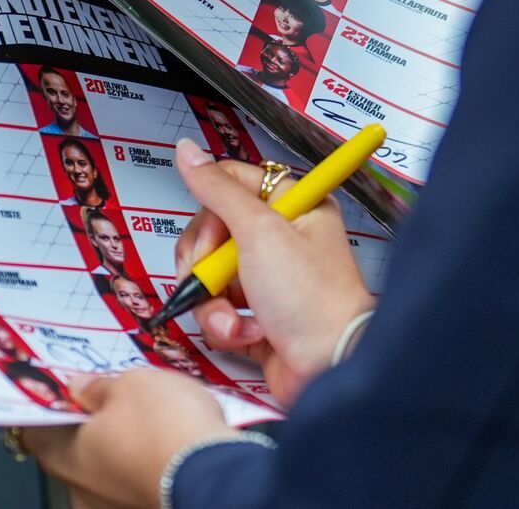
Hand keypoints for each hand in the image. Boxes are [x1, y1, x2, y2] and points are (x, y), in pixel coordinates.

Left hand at [13, 368, 230, 508]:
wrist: (218, 475)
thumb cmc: (167, 432)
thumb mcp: (130, 382)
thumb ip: (99, 386)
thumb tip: (84, 387)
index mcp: (62, 456)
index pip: (36, 427)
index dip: (49, 401)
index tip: (61, 385)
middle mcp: (80, 490)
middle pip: (73, 447)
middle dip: (92, 419)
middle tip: (112, 391)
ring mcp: (113, 506)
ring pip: (108, 465)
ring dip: (123, 442)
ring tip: (150, 413)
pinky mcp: (144, 507)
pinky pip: (137, 477)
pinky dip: (147, 460)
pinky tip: (168, 438)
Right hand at [171, 141, 372, 407]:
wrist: (330, 367)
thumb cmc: (313, 298)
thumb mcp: (259, 231)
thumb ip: (217, 190)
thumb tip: (189, 152)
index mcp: (292, 206)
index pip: (231, 185)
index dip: (211, 210)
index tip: (211, 235)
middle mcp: (281, 239)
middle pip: (211, 234)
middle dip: (206, 265)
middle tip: (216, 278)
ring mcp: (268, 280)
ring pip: (209, 278)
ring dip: (214, 304)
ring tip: (235, 320)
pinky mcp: (257, 317)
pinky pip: (219, 313)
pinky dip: (226, 327)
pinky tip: (248, 335)